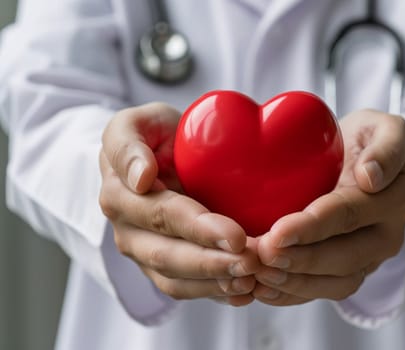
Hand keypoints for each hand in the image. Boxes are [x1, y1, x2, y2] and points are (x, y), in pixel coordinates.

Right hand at [99, 103, 260, 305]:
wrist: (155, 158)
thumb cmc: (154, 136)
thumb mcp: (137, 123)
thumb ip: (128, 144)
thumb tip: (141, 178)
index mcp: (120, 192)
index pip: (162, 215)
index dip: (199, 228)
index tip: (237, 235)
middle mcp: (126, 228)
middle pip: (168, 255)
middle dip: (212, 262)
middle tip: (253, 262)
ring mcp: (142, 251)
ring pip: (175, 279)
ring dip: (215, 283)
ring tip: (252, 279)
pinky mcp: (159, 267)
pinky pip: (183, 289)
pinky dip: (214, 294)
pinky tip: (244, 292)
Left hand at [253, 110, 404, 304]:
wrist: (368, 165)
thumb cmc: (368, 141)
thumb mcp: (385, 128)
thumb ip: (388, 146)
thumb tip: (371, 177)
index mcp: (394, 198)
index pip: (350, 215)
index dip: (314, 227)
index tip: (278, 232)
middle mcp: (385, 235)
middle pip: (344, 257)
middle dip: (301, 261)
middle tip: (261, 257)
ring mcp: (369, 257)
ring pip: (338, 282)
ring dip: (296, 283)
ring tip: (259, 276)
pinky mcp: (351, 269)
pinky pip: (326, 291)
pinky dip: (294, 295)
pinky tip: (264, 290)